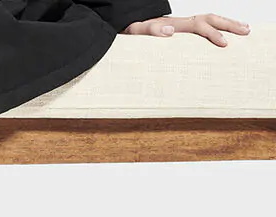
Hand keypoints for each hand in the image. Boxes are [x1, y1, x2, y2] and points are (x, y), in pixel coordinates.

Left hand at [124, 14, 250, 46]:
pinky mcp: (180, 28)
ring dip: (228, 23)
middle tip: (246, 31)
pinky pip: (203, 25)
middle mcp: (180, 22)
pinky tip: (226, 33)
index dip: (212, 34)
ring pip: (209, 20)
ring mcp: (181, 24)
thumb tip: (169, 31)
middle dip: (229, 25)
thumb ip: (150, 29)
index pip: (198, 26)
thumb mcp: (136, 29)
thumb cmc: (130, 27)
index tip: (225, 43)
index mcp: (173, 24)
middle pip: (210, 19)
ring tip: (245, 29)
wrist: (126, 21)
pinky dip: (217, 27)